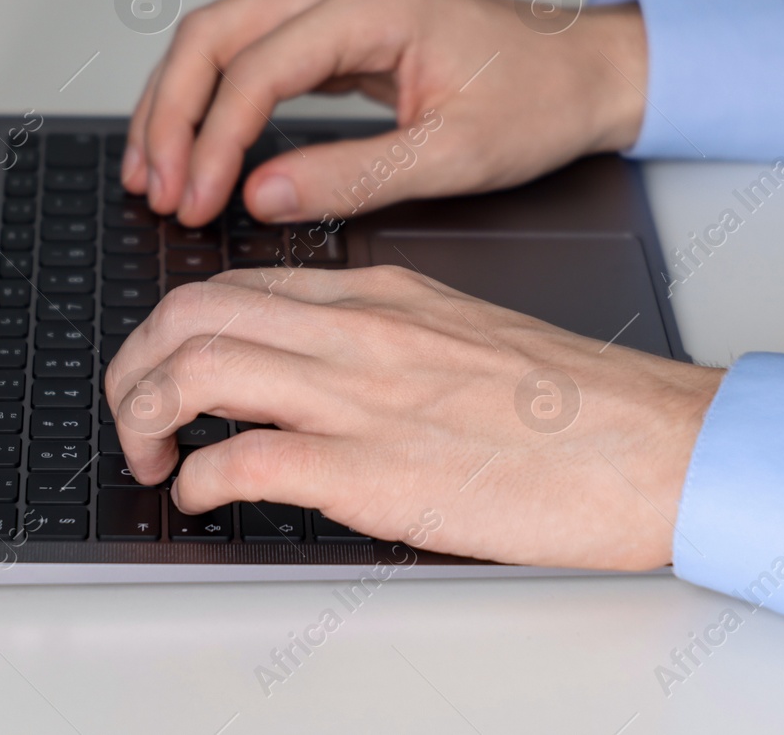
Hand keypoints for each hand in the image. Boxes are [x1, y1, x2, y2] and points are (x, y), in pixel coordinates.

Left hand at [104, 266, 722, 569]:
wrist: (651, 442)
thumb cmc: (573, 402)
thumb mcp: (461, 335)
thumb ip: (381, 340)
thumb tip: (311, 374)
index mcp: (379, 294)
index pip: (233, 285)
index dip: (169, 331)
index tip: (160, 370)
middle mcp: (357, 330)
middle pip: (193, 315)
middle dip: (134, 367)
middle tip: (132, 416)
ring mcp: (363, 395)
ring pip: (199, 371)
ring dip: (145, 417)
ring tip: (151, 458)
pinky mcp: (374, 469)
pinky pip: (244, 459)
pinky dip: (198, 480)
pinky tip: (203, 497)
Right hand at [121, 0, 648, 226]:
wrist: (588, 70)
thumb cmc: (540, 99)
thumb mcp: (453, 155)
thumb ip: (352, 177)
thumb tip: (262, 196)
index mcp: (375, 6)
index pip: (258, 67)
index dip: (214, 140)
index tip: (196, 199)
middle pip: (214, 32)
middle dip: (171, 112)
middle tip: (155, 186)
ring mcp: (337, 1)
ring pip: (221, 35)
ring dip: (178, 101)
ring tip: (154, 171)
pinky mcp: (337, 27)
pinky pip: (251, 52)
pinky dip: (213, 98)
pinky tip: (195, 144)